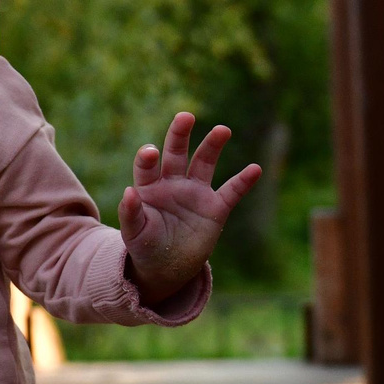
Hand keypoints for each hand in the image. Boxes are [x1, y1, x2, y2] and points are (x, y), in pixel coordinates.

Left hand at [119, 113, 260, 302]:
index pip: (148, 165)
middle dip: (180, 134)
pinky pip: (232, 191)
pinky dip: (243, 181)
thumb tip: (128, 192)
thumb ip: (130, 213)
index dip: (148, 157)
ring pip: (204, 163)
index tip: (151, 152)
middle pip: (176, 153)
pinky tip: (255, 169)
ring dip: (212, 146)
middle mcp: (173, 183)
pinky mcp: (215, 208)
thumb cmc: (145, 245)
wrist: (168, 267)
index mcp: (149, 187)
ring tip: (222, 130)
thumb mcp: (134, 233)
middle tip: (185, 116)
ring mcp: (195, 193)